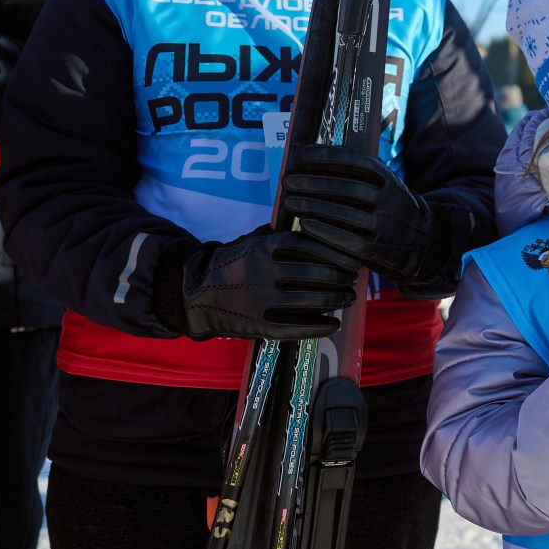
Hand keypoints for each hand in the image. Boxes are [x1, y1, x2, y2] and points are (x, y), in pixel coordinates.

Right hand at [171, 229, 359, 340]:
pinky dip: (319, 326)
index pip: (310, 245)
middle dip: (341, 277)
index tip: (350, 256)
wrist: (195, 293)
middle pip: (316, 273)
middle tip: (353, 279)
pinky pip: (297, 327)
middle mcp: (265, 272)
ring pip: (311, 300)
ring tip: (348, 298)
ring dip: (336, 299)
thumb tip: (314, 221)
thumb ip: (280, 233)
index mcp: (264, 247)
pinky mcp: (259, 324)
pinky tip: (333, 324)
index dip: (334, 252)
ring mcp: (262, 300)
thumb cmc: (231, 263)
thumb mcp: (251, 240)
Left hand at [282, 144, 439, 284]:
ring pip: (343, 213)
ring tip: (290, 201)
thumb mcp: (388, 186)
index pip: (358, 162)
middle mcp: (389, 200)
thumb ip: (363, 175)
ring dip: (312, 206)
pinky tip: (304, 223)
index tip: (304, 154)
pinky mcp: (375, 250)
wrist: (422, 244)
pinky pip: (345, 239)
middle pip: (346, 187)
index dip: (329, 156)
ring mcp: (383, 226)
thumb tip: (321, 158)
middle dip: (313, 182)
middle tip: (288, 181)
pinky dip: (322, 230)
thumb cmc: (391, 209)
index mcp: (390, 180)